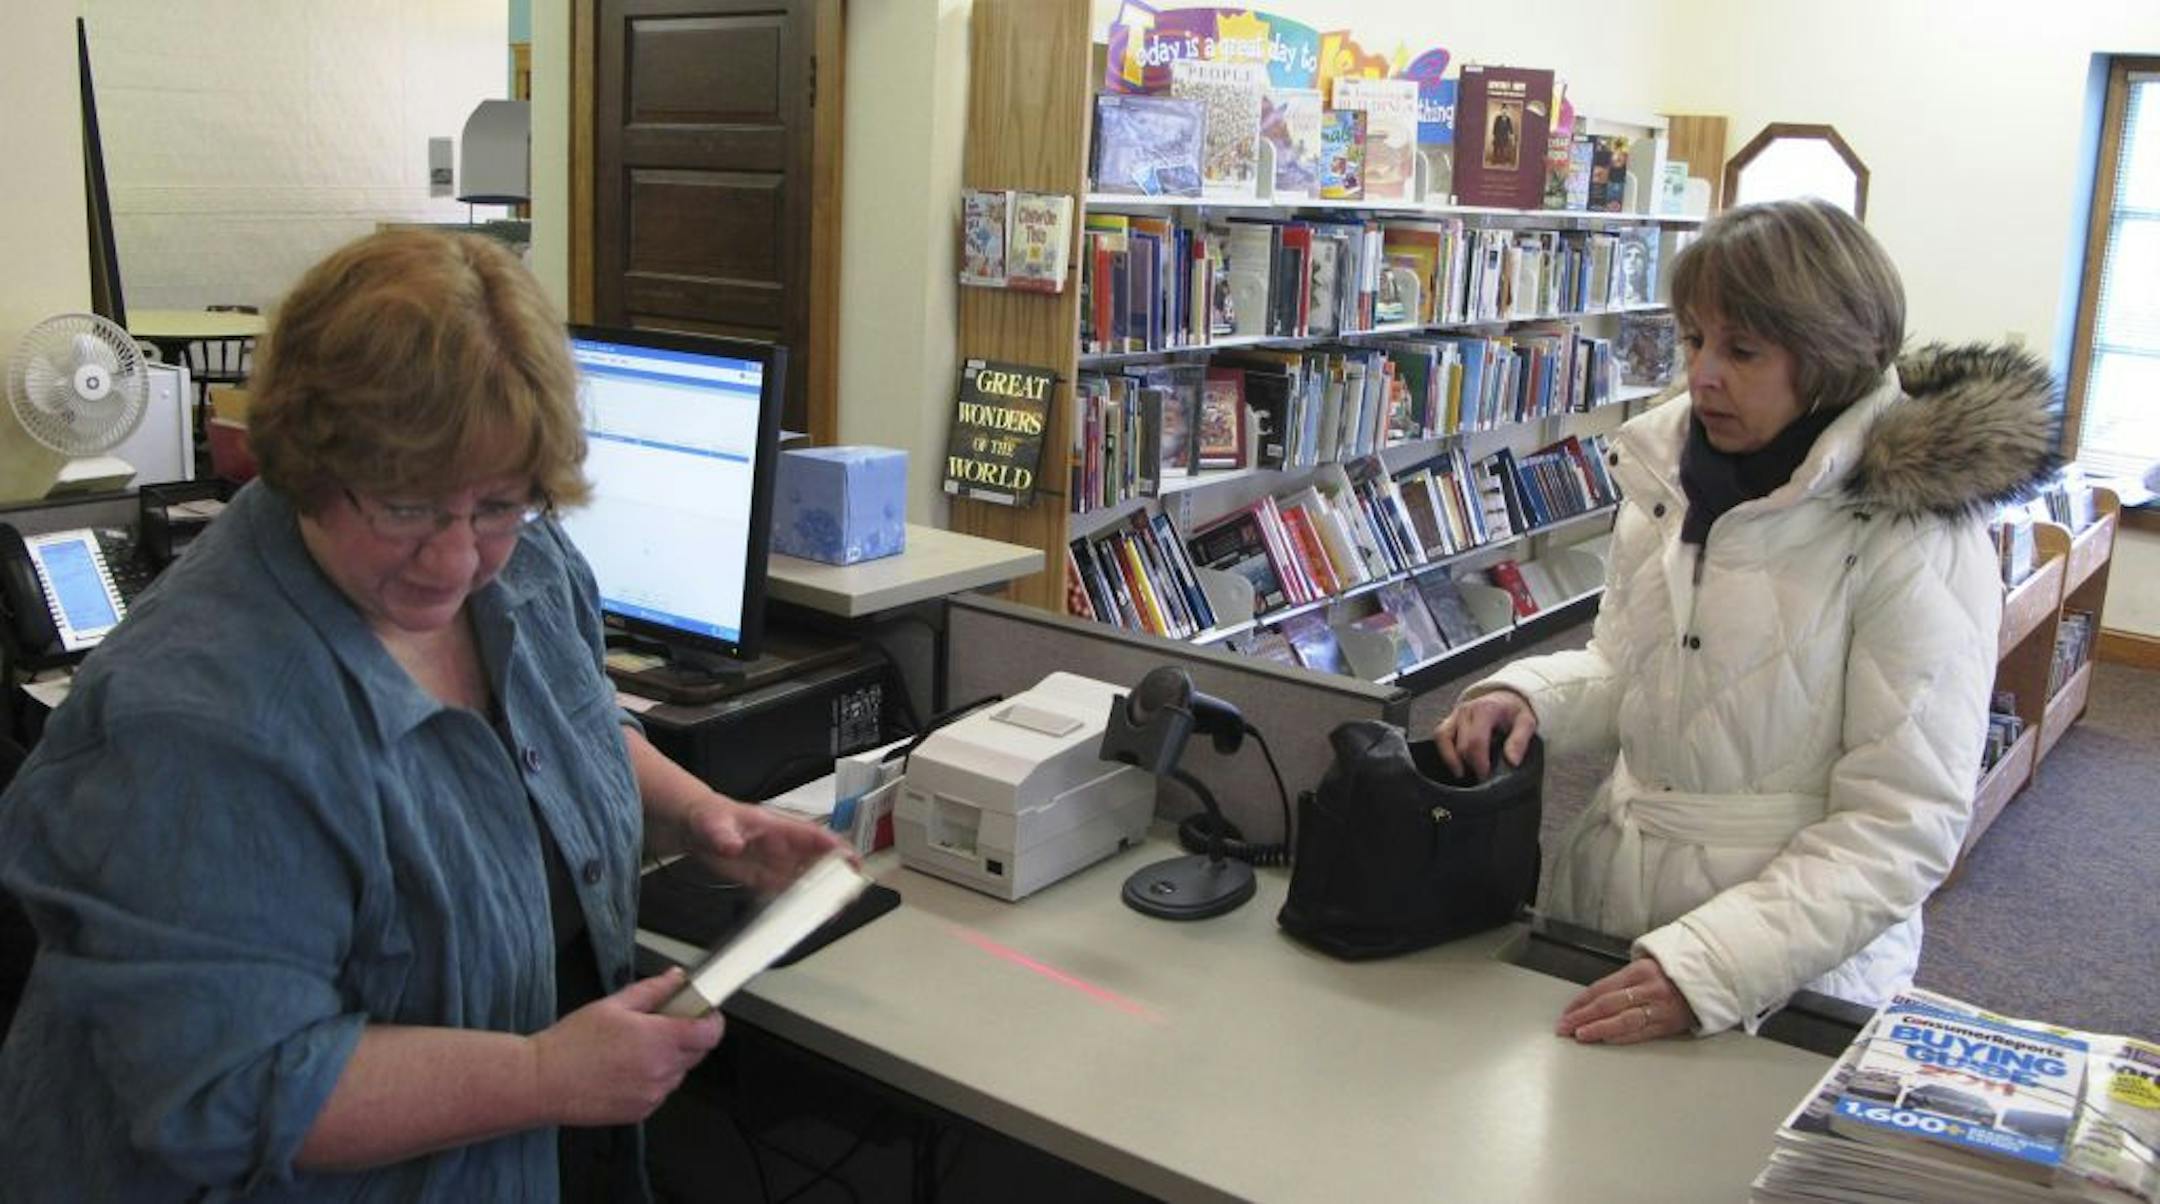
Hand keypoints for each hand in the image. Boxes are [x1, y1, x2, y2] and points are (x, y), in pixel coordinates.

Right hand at [530, 968, 723, 1126]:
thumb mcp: (613, 1005)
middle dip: (687, 1036)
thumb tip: (675, 979)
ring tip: (633, 1049)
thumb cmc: (570, 1045)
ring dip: (669, 1059)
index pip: (710, 1032)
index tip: (705, 1012)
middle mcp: (661, 1071)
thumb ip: (652, 991)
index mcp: (659, 1041)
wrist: (542, 1082)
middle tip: (661, 1024)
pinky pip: (660, 1091)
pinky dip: (652, 1079)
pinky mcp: (641, 1112)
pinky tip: (625, 1069)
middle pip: (698, 1052)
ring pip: (679, 1073)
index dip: (712, 1019)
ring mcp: (652, 1095)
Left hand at [680, 795, 853, 894]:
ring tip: (832, 911)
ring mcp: (777, 864)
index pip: (814, 836)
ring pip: (807, 880)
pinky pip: (787, 894)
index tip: (850, 860)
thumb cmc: (712, 816)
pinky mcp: (765, 879)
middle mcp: (784, 847)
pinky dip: (797, 906)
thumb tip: (732, 845)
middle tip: (848, 894)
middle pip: (820, 861)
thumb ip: (723, 834)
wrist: (697, 828)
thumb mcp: (715, 822)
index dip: (835, 848)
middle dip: (837, 876)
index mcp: (779, 827)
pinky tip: (804, 918)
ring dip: (821, 895)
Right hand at [1433, 690, 1536, 779]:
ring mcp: (1455, 714)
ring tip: (1464, 773)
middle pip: (1461, 744)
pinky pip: (1440, 736)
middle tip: (1483, 777)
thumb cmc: (1513, 711)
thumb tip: (1512, 761)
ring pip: (1444, 739)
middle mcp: (1466, 710)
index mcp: (1485, 709)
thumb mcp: (1526, 722)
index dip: (1479, 762)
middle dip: (1470, 764)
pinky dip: (1445, 752)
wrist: (1505, 698)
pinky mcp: (1449, 720)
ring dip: (1453, 759)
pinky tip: (1456, 764)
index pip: (1475, 741)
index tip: (1486, 776)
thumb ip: (1520, 741)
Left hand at [1556, 957, 1696, 1044]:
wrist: (1710, 978)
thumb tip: (1592, 999)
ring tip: (1581, 1036)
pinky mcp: (1669, 1024)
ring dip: (1598, 1029)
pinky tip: (1606, 1040)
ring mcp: (1660, 1008)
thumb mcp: (1645, 966)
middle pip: (1608, 1005)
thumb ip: (1622, 982)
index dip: (1580, 1002)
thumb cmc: (1672, 972)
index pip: (1601, 988)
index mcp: (1639, 971)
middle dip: (1582, 1017)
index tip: (1565, 1013)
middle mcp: (1648, 989)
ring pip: (1623, 1021)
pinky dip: (1621, 1037)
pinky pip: (1641, 1033)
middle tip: (1564, 1027)